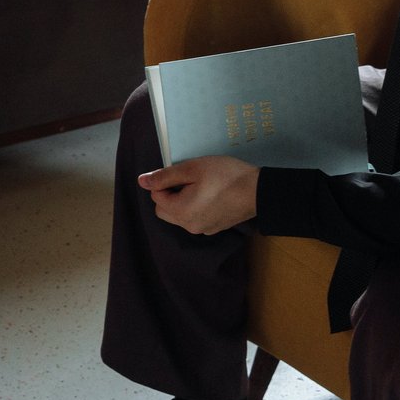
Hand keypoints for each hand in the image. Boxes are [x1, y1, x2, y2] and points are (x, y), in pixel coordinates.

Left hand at [137, 155, 259, 235]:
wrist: (258, 191)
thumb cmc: (225, 176)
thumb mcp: (192, 169)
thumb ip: (164, 176)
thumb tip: (141, 181)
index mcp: (180, 212)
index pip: (156, 196)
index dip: (166, 181)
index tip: (184, 173)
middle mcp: (188, 226)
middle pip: (164, 210)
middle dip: (170, 194)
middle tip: (190, 180)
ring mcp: (202, 230)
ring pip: (179, 215)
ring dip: (182, 202)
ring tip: (202, 187)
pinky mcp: (214, 229)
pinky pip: (194, 219)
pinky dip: (195, 208)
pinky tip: (211, 196)